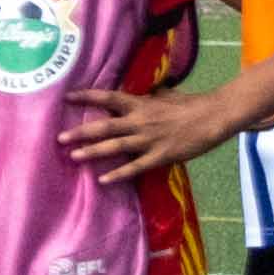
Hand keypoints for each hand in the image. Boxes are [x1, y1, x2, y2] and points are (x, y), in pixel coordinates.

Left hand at [59, 78, 244, 186]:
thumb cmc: (191, 104)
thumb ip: (150, 98)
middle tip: (60, 138)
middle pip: (104, 126)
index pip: (108, 98)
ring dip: (92, 152)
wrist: (213, 117)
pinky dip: (118, 174)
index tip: (67, 97)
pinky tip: (103, 180)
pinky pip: (135, 167)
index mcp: (141, 104)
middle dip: (80, 132)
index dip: (87, 97)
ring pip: (115, 147)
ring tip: (73, 157)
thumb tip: (144, 94)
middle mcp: (140, 121)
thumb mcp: (167, 96)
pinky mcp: (160, 156)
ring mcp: (149, 140)